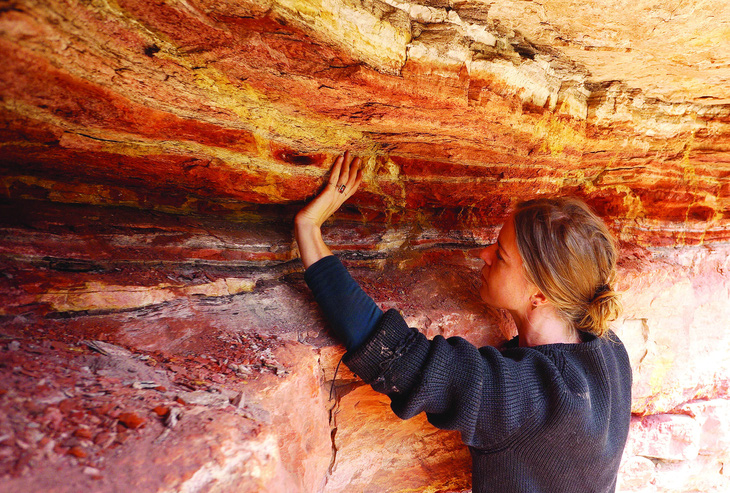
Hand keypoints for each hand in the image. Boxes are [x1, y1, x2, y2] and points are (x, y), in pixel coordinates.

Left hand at [294, 151, 362, 268]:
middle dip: (355, 169)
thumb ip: (324, 204)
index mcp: (338, 203)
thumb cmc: (311, 220)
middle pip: (350, 182)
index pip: (351, 190)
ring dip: (348, 164)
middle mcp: (339, 198)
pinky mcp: (328, 192)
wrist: (307, 225)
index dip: (357, 180)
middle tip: (359, 159)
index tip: (361, 172)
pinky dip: (338, 167)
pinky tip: (340, 159)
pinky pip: (335, 177)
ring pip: (345, 177)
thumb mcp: (321, 210)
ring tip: (350, 154)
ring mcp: (335, 195)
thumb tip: (321, 200)